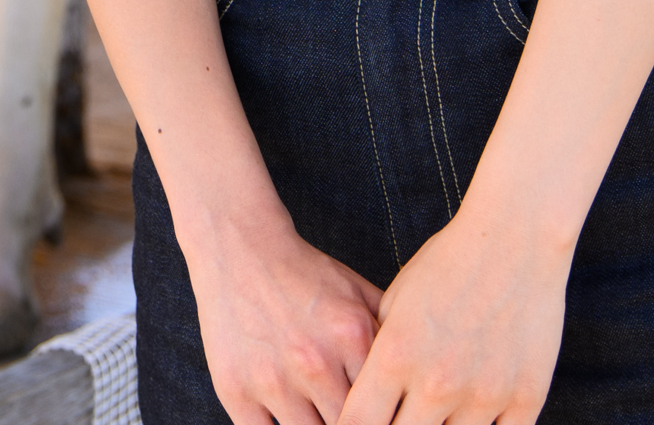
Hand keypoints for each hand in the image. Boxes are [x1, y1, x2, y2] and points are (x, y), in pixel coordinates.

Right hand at [182, 212, 384, 424]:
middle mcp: (315, 362)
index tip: (383, 414)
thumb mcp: (358, 292)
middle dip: (355, 422)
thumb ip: (390, 334)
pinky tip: (289, 420)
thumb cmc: (302, 274)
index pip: (384, 406)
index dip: (386, 415)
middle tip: (349, 414)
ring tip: (320, 415)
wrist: (237, 247)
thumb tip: (417, 374)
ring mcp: (272, 379)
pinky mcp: (236, 390)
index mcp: (352, 337)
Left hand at [335, 208, 566, 424]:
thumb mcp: (394, 304)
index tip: (357, 424)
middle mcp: (436, 383)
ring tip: (437, 410)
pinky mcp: (525, 398)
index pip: (358, 423)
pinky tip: (471, 415)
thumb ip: (379, 358)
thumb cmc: (447, 266)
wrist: (515, 241)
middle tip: (402, 414)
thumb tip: (368, 401)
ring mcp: (484, 395)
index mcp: (396, 355)